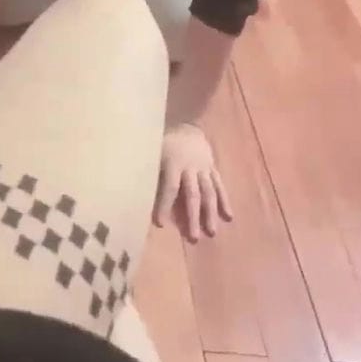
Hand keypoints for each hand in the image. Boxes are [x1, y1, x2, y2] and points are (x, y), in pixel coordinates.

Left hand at [154, 124, 232, 242]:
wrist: (186, 123)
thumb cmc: (164, 141)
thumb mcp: (153, 150)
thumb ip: (149, 169)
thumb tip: (132, 188)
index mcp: (173, 163)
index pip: (170, 187)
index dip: (165, 205)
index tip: (160, 224)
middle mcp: (191, 167)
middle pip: (192, 194)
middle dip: (193, 217)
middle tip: (193, 238)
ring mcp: (204, 168)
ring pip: (208, 192)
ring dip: (210, 213)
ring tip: (212, 232)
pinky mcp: (212, 168)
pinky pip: (220, 185)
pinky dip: (225, 201)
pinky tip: (229, 217)